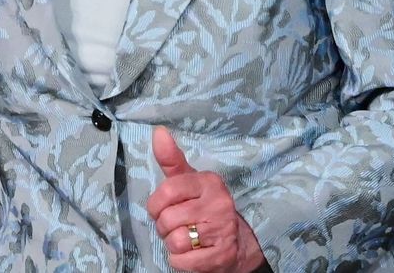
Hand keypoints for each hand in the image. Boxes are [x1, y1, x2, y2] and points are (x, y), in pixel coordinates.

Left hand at [146, 127, 267, 272]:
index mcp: (209, 182)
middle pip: (167, 219)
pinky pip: (182, 261)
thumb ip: (171, 160)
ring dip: (173, 245)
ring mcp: (223, 231)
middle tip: (177, 226)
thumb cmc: (202, 207)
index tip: (161, 208)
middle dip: (164, 227)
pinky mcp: (222, 256)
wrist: (237, 243)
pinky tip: (192, 253)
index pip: (168, 190)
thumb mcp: (188, 182)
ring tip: (186, 239)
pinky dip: (180, 261)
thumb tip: (158, 132)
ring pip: (174, 242)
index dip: (156, 205)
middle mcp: (219, 204)